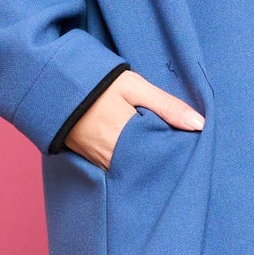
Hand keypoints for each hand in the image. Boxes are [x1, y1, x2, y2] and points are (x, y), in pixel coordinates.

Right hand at [66, 70, 205, 168]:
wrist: (53, 86)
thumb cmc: (98, 83)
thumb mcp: (135, 87)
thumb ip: (167, 106)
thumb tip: (200, 125)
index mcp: (127, 138)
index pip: (161, 157)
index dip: (174, 155)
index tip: (187, 151)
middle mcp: (112, 156)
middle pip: (147, 169)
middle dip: (161, 164)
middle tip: (177, 158)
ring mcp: (99, 161)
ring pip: (132, 171)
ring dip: (145, 165)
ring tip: (159, 156)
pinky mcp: (89, 161)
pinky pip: (115, 170)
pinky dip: (128, 165)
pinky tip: (137, 158)